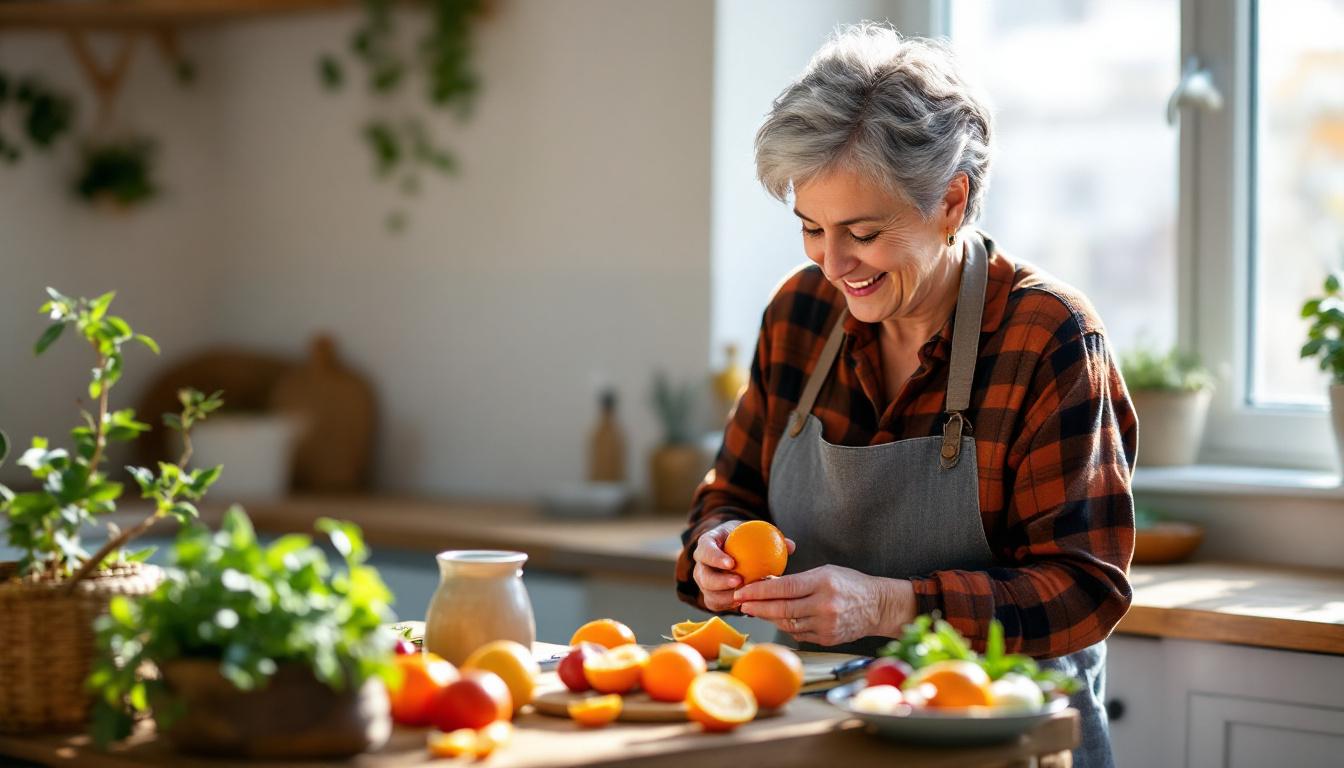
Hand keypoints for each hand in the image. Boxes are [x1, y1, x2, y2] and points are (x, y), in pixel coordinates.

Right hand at [692, 520, 795, 612]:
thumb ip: (771, 538)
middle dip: (719, 581)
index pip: (705, 549)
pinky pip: (717, 604)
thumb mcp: (754, 532)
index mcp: (707, 544)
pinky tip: (746, 605)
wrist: (734, 550)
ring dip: (726, 597)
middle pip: (703, 575)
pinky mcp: (710, 596)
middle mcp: (701, 564)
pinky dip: (730, 606)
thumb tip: (790, 546)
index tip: (732, 562)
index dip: (715, 557)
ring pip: (709, 593)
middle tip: (739, 582)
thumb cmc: (744, 539)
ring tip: (746, 597)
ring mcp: (704, 582)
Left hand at [734, 565, 913, 646]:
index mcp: (823, 583)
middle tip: (740, 603)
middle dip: (757, 607)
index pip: (784, 588)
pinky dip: (786, 626)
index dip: (759, 591)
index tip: (742, 591)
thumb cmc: (850, 584)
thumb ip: (797, 580)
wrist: (878, 606)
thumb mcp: (825, 573)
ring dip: (768, 618)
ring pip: (787, 624)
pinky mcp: (827, 639)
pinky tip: (778, 619)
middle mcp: (824, 606)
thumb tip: (767, 583)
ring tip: (754, 610)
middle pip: (782, 609)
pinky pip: (799, 633)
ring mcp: (826, 625)